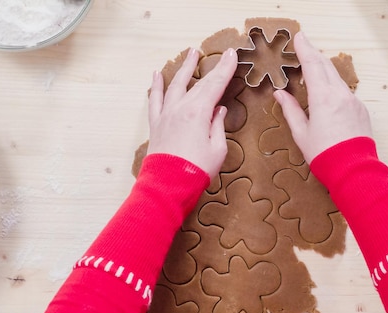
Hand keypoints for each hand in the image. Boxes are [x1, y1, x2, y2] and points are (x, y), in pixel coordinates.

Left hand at [147, 48, 237, 177]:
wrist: (168, 185)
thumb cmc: (196, 170)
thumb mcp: (217, 149)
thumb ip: (217, 126)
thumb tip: (218, 111)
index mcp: (198, 112)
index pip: (216, 85)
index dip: (225, 69)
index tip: (232, 55)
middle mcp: (180, 108)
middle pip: (199, 83)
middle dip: (212, 68)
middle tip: (222, 54)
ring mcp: (166, 114)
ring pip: (175, 84)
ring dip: (184, 68)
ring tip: (191, 53)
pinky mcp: (157, 124)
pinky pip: (155, 99)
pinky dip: (156, 86)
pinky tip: (157, 75)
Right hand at [274, 32, 372, 163]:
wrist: (353, 170)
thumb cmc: (324, 155)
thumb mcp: (301, 133)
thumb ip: (291, 109)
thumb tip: (281, 94)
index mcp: (323, 98)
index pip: (312, 65)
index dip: (304, 49)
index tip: (299, 37)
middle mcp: (340, 94)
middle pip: (326, 66)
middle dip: (314, 54)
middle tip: (303, 45)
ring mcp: (353, 101)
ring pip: (336, 77)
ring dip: (324, 68)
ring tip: (313, 64)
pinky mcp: (360, 109)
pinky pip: (345, 91)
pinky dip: (333, 84)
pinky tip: (327, 90)